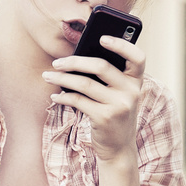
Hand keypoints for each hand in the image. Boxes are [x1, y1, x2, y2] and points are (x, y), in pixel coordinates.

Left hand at [42, 35, 144, 164]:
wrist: (119, 148)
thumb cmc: (114, 115)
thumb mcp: (119, 95)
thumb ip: (109, 78)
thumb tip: (77, 57)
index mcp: (136, 81)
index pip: (138, 57)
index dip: (121, 45)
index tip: (101, 37)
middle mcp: (131, 92)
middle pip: (101, 66)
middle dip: (74, 61)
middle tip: (57, 62)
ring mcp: (119, 105)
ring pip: (85, 83)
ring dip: (62, 78)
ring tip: (48, 75)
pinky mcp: (105, 118)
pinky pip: (78, 101)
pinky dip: (63, 97)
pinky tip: (55, 96)